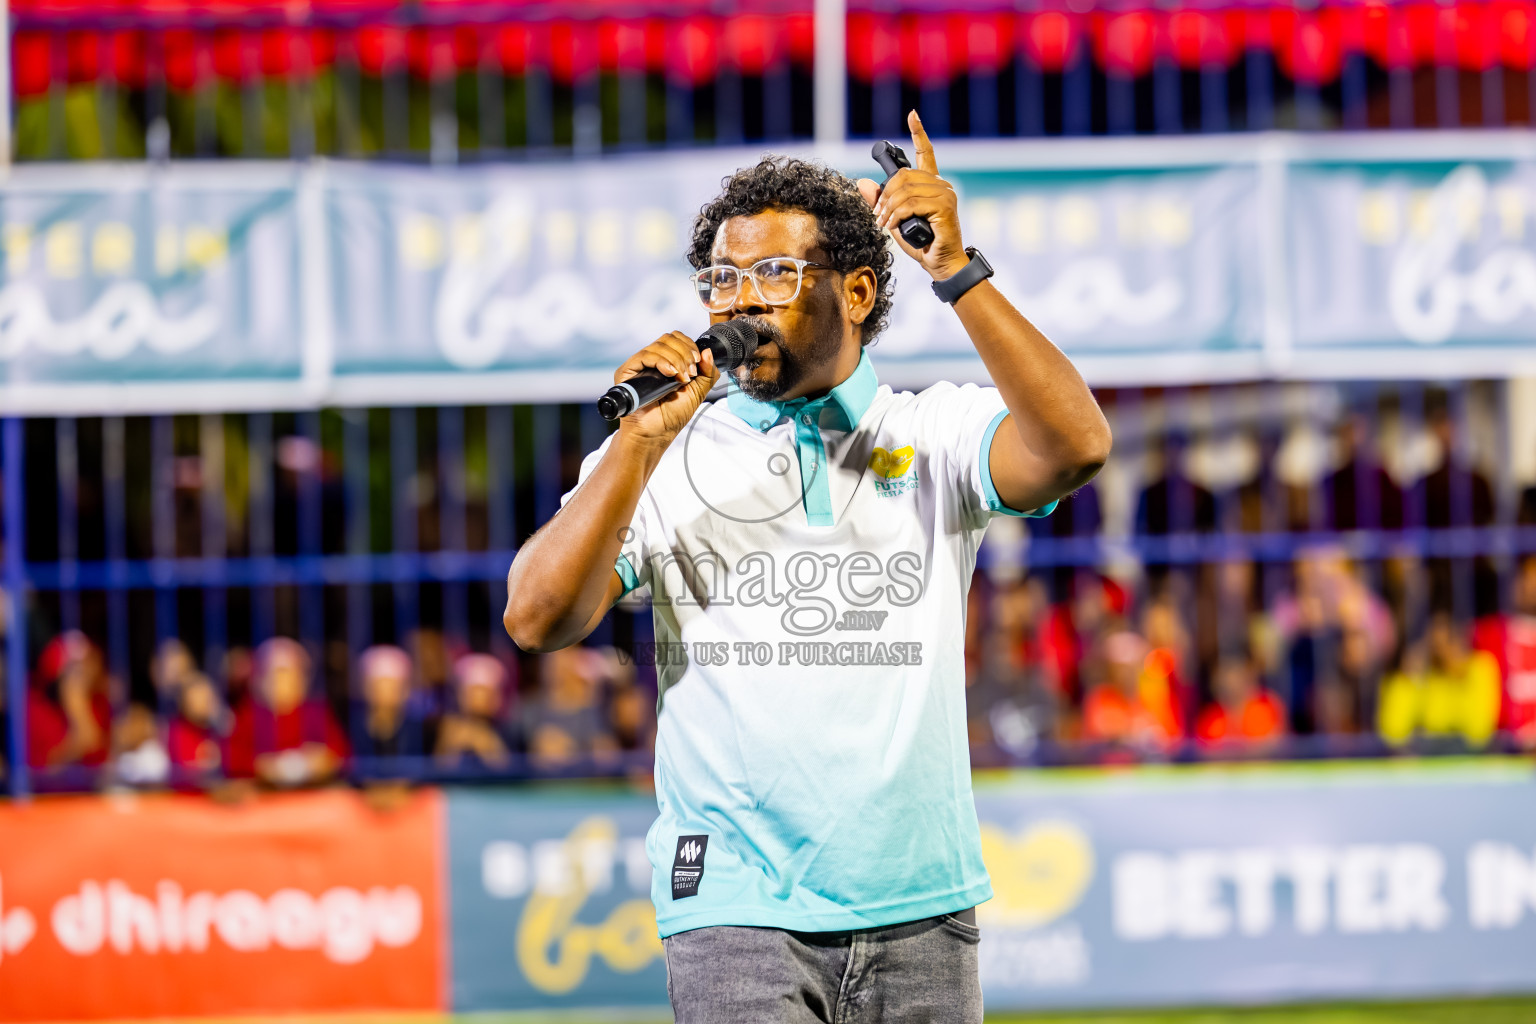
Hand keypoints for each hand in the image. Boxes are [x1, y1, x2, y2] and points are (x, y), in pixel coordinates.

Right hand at [613, 331, 720, 447]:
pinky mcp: (627, 371)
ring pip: (659, 345)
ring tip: (681, 379)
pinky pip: (645, 355)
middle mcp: (653, 361)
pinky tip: (670, 374)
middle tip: (690, 372)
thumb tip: (708, 351)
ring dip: (676, 360)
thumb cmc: (672, 417)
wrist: (655, 433)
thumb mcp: (698, 392)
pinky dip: (662, 362)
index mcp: (668, 362)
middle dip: (685, 353)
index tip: (697, 362)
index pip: (677, 339)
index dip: (689, 345)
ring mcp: (639, 365)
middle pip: (669, 338)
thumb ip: (707, 372)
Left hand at [856, 110, 967, 279]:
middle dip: (884, 195)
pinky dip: (896, 215)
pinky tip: (893, 225)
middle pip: (904, 176)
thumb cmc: (920, 243)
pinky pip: (911, 203)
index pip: (926, 152)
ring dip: (888, 208)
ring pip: (905, 190)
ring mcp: (945, 194)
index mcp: (931, 184)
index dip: (918, 132)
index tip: (912, 115)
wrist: (940, 264)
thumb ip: (880, 201)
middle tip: (878, 215)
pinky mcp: (945, 207)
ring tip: (884, 223)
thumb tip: (862, 183)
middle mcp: (941, 185)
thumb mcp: (894, 220)